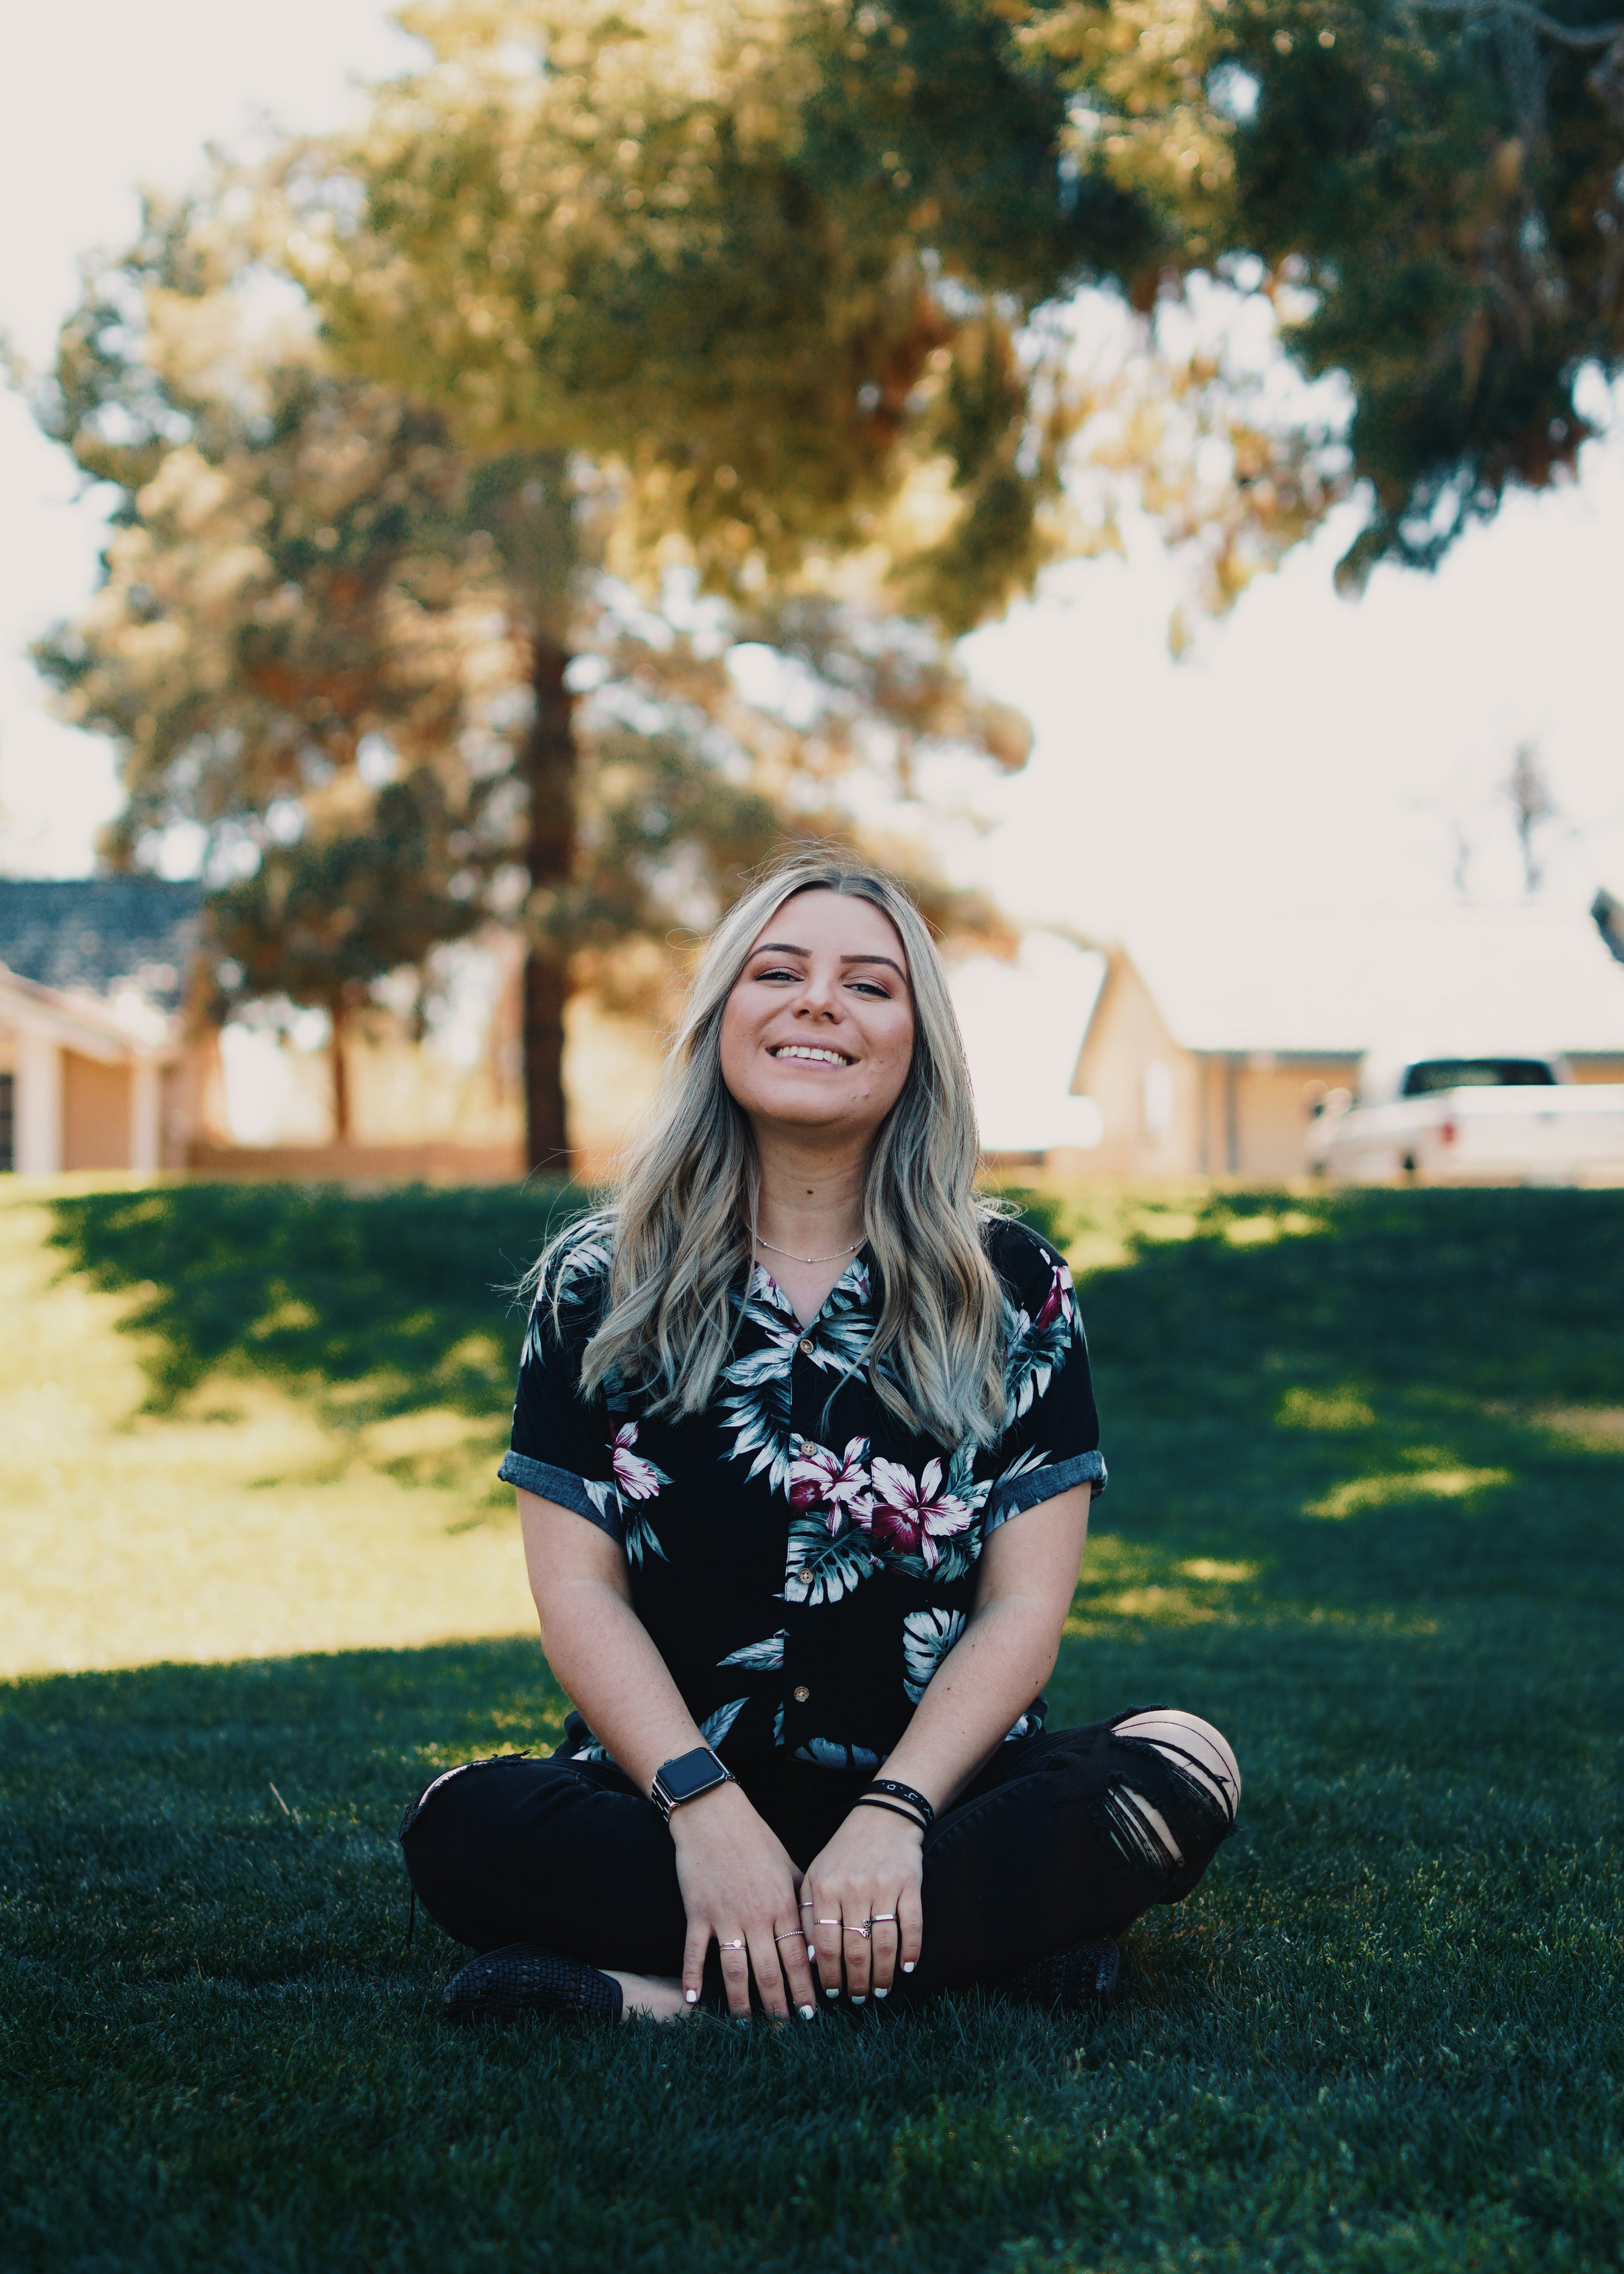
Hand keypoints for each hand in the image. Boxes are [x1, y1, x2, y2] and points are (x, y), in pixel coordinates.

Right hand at [669, 1781, 817, 2019]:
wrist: (715, 1816)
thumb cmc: (757, 1840)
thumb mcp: (789, 1867)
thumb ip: (803, 1903)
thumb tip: (818, 1937)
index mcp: (782, 1906)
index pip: (798, 1957)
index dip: (805, 1988)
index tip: (812, 2014)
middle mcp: (756, 1916)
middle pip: (769, 1971)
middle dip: (779, 2005)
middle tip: (785, 2031)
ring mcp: (725, 1917)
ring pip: (735, 1970)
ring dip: (742, 2002)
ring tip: (747, 2025)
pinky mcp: (698, 1913)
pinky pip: (694, 1952)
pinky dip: (692, 1978)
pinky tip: (693, 2002)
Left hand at [801, 1805, 923, 2001]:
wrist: (882, 1818)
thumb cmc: (843, 1853)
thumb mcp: (815, 1876)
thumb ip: (806, 1915)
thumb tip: (810, 1961)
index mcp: (825, 1888)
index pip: (825, 1944)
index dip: (829, 1974)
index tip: (833, 1994)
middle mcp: (853, 1889)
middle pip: (855, 1949)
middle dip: (857, 1982)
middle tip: (859, 1999)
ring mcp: (883, 1886)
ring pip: (883, 1943)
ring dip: (882, 1974)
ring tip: (880, 1991)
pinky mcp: (909, 1883)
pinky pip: (911, 1925)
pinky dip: (910, 1950)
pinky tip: (906, 1967)